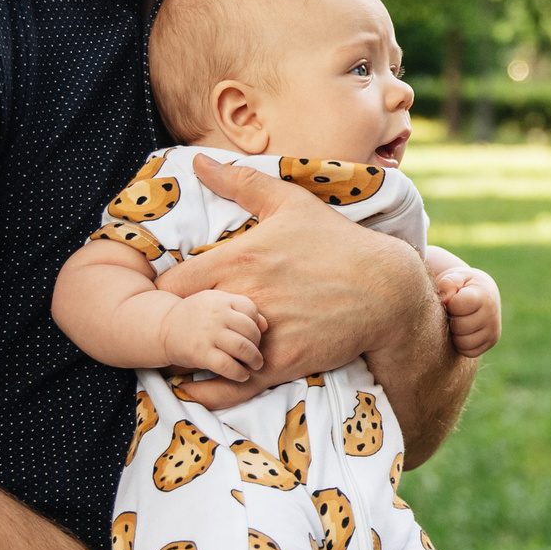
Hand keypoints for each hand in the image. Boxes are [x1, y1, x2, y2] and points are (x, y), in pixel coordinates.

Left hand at [160, 157, 430, 407]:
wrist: (386, 290)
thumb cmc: (337, 242)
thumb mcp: (291, 203)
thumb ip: (240, 182)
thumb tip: (198, 160)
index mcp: (239, 259)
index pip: (170, 285)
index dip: (164, 293)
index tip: (171, 296)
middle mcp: (246, 297)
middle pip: (180, 322)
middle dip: (175, 325)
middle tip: (176, 327)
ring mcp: (264, 333)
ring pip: (204, 356)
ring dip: (192, 357)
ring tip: (188, 355)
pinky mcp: (283, 363)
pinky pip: (233, 384)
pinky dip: (213, 389)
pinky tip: (200, 387)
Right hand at [163, 289, 264, 381]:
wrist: (161, 328)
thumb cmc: (193, 317)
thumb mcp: (214, 303)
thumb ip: (239, 309)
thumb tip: (265, 324)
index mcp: (221, 300)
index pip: (251, 309)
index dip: (257, 324)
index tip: (255, 335)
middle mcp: (216, 315)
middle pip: (250, 330)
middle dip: (257, 345)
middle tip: (256, 355)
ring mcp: (208, 334)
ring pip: (243, 348)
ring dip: (253, 360)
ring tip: (255, 365)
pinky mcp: (201, 353)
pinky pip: (227, 365)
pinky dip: (239, 373)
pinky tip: (242, 375)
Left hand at [435, 263, 501, 357]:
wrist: (482, 293)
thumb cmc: (464, 285)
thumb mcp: (456, 277)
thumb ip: (448, 282)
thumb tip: (444, 299)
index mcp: (483, 295)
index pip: (458, 305)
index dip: (449, 303)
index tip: (451, 299)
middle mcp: (492, 314)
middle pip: (459, 326)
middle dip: (451, 319)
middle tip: (453, 311)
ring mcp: (494, 330)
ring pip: (464, 343)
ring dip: (455, 334)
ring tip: (458, 320)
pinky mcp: (491, 342)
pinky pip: (468, 352)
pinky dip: (461, 344)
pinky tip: (462, 331)